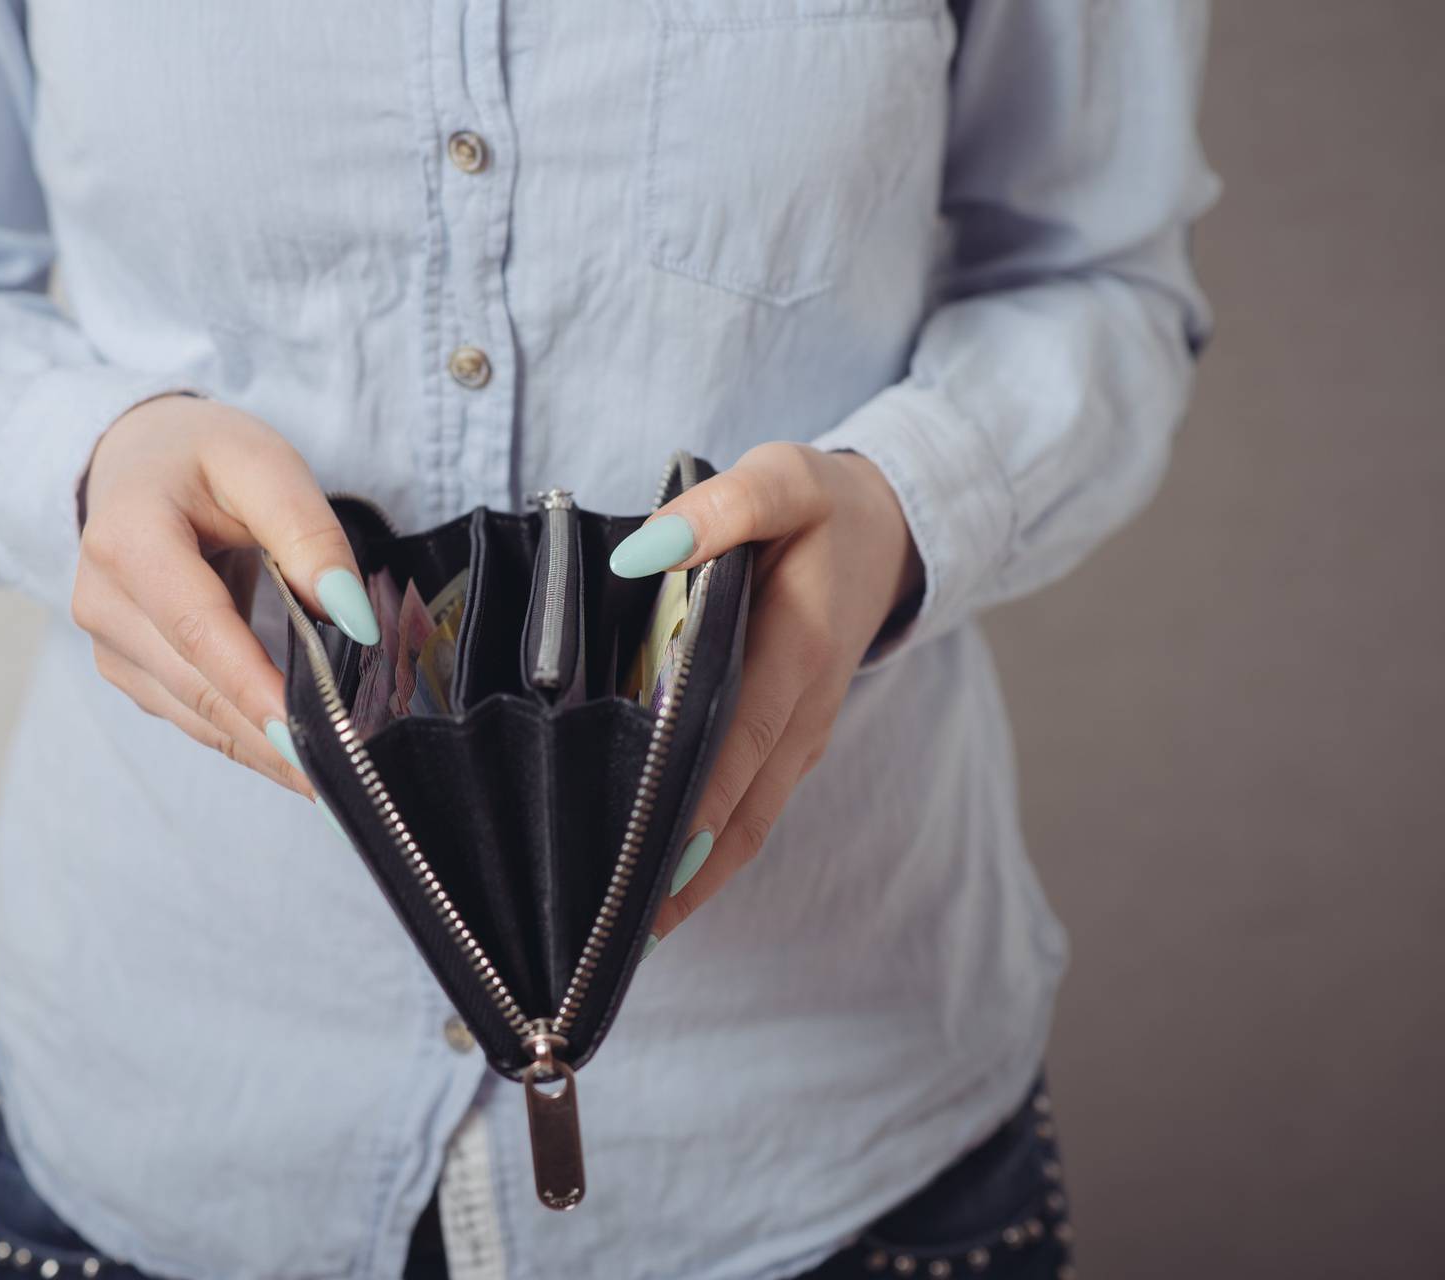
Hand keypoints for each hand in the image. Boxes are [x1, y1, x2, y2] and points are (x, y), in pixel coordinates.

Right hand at [71, 395, 380, 795]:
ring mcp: (108, 644)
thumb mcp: (261, 463)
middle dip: (275, 735)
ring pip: (195, 716)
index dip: (255, 686)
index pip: (198, 628)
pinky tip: (297, 756)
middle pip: (198, 685)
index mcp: (128, 537)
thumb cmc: (201, 459)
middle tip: (351, 770)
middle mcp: (102, 600)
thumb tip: (352, 617)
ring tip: (336, 777)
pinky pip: (192, 717)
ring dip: (265, 750)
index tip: (312, 735)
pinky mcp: (126, 670)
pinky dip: (246, 737)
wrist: (136, 462)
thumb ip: (308, 532)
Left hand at [605, 443, 923, 946]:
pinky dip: (710, 851)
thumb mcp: (781, 479)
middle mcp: (802, 711)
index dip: (693, 811)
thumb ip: (721, 508)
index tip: (643, 871)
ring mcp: (800, 734)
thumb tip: (644, 551)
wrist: (895, 529)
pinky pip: (749, 808)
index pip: (735, 746)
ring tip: (627, 937)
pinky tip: (657, 881)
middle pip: (741, 813)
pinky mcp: (790, 740)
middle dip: (682, 875)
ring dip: (695, 879)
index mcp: (797, 652)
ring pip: (748, 825)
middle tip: (611, 936)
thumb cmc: (823, 506)